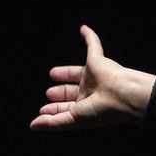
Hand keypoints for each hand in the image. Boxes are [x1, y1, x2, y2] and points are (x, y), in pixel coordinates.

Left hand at [30, 25, 155, 130]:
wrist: (122, 95)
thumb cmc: (100, 110)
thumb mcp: (72, 119)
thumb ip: (52, 122)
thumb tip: (33, 126)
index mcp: (86, 106)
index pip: (67, 108)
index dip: (55, 109)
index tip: (43, 111)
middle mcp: (90, 92)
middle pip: (71, 91)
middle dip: (61, 92)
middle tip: (49, 93)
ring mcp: (94, 75)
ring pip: (77, 72)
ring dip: (66, 72)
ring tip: (52, 73)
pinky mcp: (98, 60)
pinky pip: (93, 45)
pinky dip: (90, 37)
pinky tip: (83, 29)